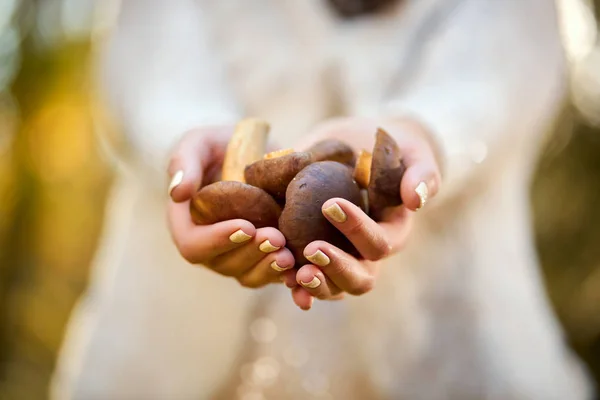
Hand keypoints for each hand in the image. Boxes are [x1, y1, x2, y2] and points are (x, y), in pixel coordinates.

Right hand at [167, 126, 294, 286]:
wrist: (257, 152)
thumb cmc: (220, 146)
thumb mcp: (199, 143)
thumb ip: (184, 162)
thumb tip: (178, 193)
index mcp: (187, 224)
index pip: (193, 245)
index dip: (217, 240)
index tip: (246, 226)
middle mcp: (210, 246)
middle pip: (224, 265)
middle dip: (251, 253)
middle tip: (276, 237)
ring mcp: (237, 256)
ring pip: (248, 275)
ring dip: (269, 267)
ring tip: (289, 253)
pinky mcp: (263, 258)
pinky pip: (271, 276)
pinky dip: (287, 276)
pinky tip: (303, 267)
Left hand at [281, 117, 441, 309]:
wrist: (359, 147)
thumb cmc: (390, 149)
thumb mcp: (410, 152)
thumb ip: (421, 172)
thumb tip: (416, 200)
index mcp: (392, 233)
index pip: (379, 243)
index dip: (357, 230)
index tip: (330, 205)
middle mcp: (367, 254)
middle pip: (359, 278)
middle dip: (336, 268)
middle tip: (311, 251)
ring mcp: (341, 258)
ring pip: (333, 287)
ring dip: (313, 284)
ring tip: (291, 273)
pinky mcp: (315, 254)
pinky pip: (307, 278)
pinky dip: (293, 282)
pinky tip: (279, 276)